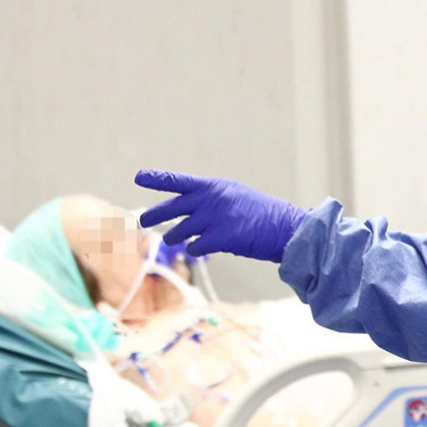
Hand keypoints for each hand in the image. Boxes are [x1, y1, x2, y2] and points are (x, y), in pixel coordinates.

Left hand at [135, 170, 308, 262]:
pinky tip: (200, 249)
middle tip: (142, 221)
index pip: (179, 181)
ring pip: (179, 231)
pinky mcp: (220, 237)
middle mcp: (211, 199)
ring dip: (175, 237)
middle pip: (171, 208)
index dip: (157, 179)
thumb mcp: (236, 197)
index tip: (139, 177)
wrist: (286, 228)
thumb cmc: (263, 215)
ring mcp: (215, 218)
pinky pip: (195, 247)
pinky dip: (195, 250)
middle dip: (154, 215)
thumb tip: (187, 214)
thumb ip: (211, 201)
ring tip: (174, 239)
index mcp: (215, 186)